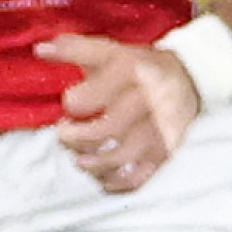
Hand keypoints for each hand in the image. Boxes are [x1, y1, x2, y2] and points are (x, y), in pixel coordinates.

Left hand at [39, 34, 200, 192]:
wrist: (191, 78)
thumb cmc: (143, 67)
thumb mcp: (111, 50)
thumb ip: (73, 49)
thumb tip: (40, 49)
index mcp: (131, 74)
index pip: (95, 95)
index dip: (74, 102)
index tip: (70, 104)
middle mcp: (146, 102)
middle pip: (105, 131)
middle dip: (76, 139)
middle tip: (65, 134)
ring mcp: (157, 131)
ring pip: (119, 159)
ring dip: (91, 163)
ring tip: (80, 157)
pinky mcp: (164, 153)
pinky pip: (137, 177)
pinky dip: (114, 182)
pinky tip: (101, 175)